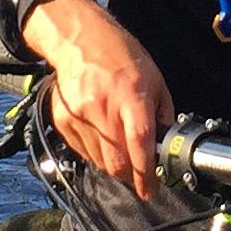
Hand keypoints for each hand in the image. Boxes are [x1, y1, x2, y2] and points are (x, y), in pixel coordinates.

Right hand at [22, 0, 176, 200]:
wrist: (80, 41)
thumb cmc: (121, 56)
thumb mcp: (155, 79)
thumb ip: (163, 114)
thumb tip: (167, 145)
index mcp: (132, 96)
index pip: (139, 142)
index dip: (145, 172)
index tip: (150, 189)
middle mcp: (104, 108)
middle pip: (116, 161)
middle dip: (130, 176)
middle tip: (138, 176)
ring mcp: (80, 116)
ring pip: (99, 162)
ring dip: (113, 166)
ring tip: (120, 152)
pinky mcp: (64, 121)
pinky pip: (82, 152)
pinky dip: (95, 154)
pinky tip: (102, 138)